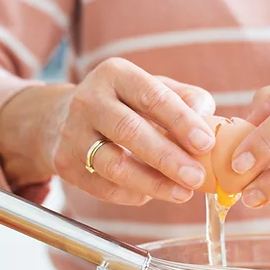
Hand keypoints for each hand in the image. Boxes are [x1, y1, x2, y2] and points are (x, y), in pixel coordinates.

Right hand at [0, 57, 216, 204]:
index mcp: (116, 74)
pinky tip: (153, 193)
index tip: (206, 144)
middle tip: (197, 177)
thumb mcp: (155, 89)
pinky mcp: (64, 164)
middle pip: (130, 131)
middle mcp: (88, 100)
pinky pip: (103, 187)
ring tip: (183, 193)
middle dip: (168, 158)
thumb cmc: (126, 105)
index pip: (152, 96)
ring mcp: (72, 133)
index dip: (181, 121)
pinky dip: (133, 194)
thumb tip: (205, 114)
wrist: (63, 119)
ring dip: (153, 183)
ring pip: (114, 164)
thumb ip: (186, 98)